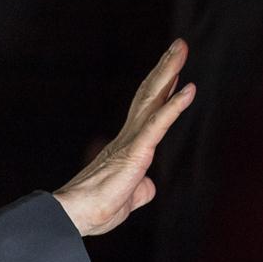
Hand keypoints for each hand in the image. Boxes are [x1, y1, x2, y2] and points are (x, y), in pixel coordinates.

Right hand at [54, 39, 195, 236]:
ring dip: (168, 73)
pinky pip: (158, 125)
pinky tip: (188, 89)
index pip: (147, 112)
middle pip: (149, 96)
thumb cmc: (94, 210)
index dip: (162, 89)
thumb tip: (148, 186)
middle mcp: (127, 138)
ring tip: (180, 49)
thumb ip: (141, 189)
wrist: (74, 217)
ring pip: (153, 100)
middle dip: (165, 69)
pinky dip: (174, 106)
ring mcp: (131, 142)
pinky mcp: (135, 152)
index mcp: (126, 148)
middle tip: (178, 44)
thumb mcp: (128, 199)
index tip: (173, 69)